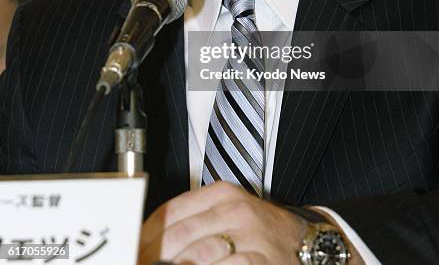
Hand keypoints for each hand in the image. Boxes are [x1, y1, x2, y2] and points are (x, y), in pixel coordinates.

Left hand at [138, 181, 309, 263]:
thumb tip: (151, 244)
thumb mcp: (229, 213)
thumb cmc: (261, 230)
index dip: (146, 236)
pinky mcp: (260, 261)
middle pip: (180, 236)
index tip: (131, 252)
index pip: (171, 211)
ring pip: (198, 256)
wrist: (308, 243)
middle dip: (155, 257)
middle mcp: (235, 210)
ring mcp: (249, 236)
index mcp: (222, 194)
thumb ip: (195, 222)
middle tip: (140, 264)